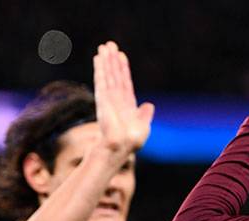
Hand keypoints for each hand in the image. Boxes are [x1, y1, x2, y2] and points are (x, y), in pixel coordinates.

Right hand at [93, 41, 154, 155]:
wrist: (118, 149)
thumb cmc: (130, 143)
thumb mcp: (143, 127)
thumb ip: (145, 115)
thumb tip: (150, 104)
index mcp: (127, 105)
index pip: (125, 82)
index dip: (123, 69)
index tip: (121, 55)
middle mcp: (117, 99)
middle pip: (114, 75)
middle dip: (112, 60)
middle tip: (109, 44)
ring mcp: (108, 98)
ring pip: (108, 74)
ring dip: (106, 61)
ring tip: (103, 47)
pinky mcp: (102, 98)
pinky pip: (102, 80)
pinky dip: (101, 69)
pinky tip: (99, 59)